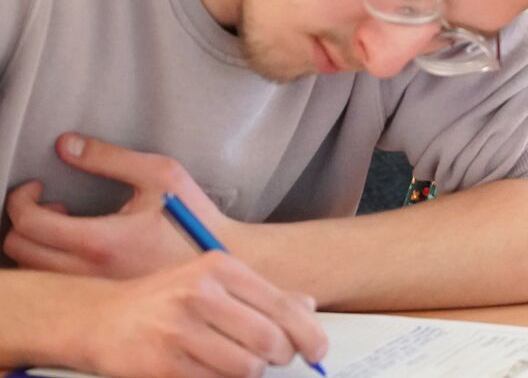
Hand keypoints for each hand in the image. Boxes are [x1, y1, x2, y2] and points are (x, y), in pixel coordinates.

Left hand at [4, 134, 237, 278]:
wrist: (225, 261)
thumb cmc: (194, 218)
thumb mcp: (160, 173)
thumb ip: (109, 158)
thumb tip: (65, 145)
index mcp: (100, 241)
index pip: (28, 224)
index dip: (21, 199)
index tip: (36, 187)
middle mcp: (89, 272)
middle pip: (18, 251)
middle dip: (22, 222)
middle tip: (51, 205)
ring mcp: (95, 289)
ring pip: (32, 271)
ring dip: (36, 244)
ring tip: (67, 225)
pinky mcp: (103, 298)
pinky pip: (55, 283)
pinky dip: (51, 261)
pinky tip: (79, 245)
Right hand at [64, 253, 326, 377]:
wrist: (101, 318)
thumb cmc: (164, 300)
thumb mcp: (213, 281)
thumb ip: (261, 293)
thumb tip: (308, 307)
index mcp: (220, 268)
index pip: (282, 306)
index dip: (308, 333)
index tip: (318, 349)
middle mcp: (200, 294)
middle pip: (268, 340)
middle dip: (280, 356)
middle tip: (275, 358)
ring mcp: (178, 330)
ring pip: (245, 368)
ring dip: (249, 372)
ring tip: (236, 361)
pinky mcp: (161, 365)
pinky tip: (209, 369)